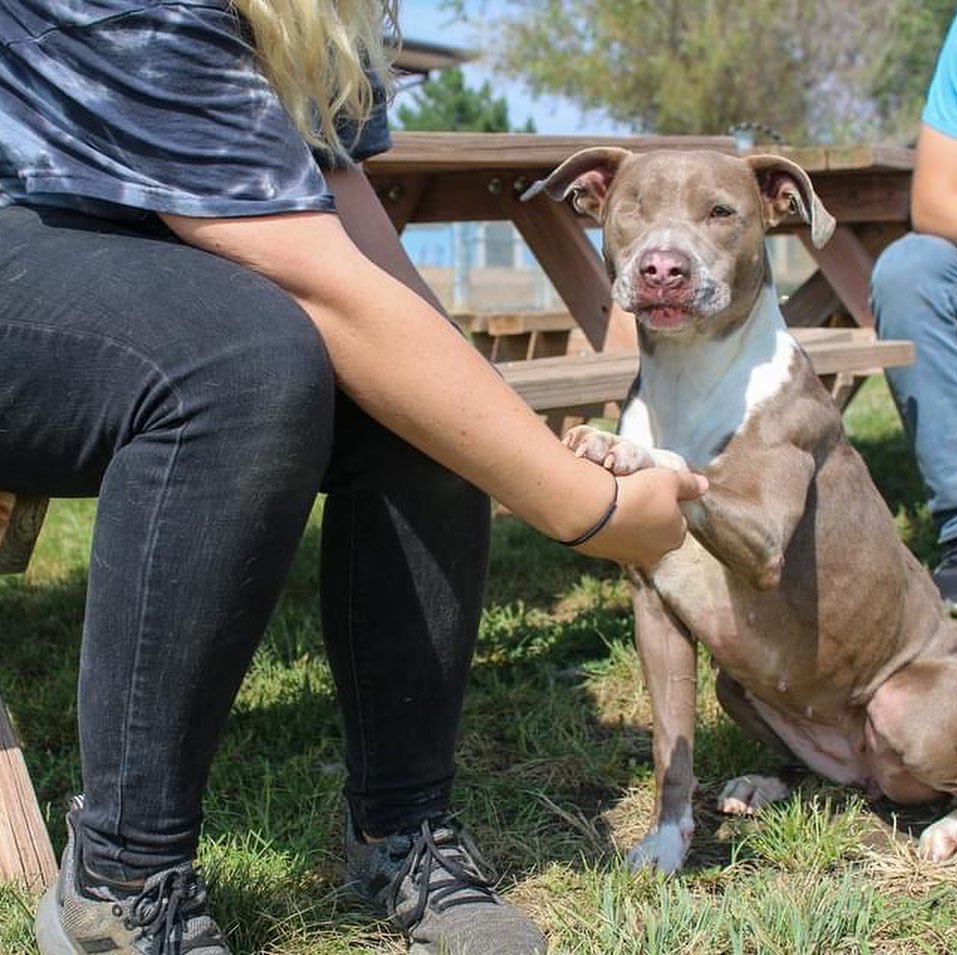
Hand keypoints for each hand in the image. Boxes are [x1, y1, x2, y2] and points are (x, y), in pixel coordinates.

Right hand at [574, 466, 707, 568]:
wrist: (594, 511)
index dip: (668, 503)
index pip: (678, 520)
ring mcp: (629, 557)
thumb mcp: (669, 479)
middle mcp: (656, 553)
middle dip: (649, 517)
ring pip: (633, 536)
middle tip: (636, 495)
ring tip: (618, 502)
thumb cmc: (638, 494)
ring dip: (629, 523)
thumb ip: (689, 483)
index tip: (655, 491)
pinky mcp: (606, 556)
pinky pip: (613, 539)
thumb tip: (704, 485)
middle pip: (657, 531)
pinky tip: (603, 512)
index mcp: (676, 537)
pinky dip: (610, 528)